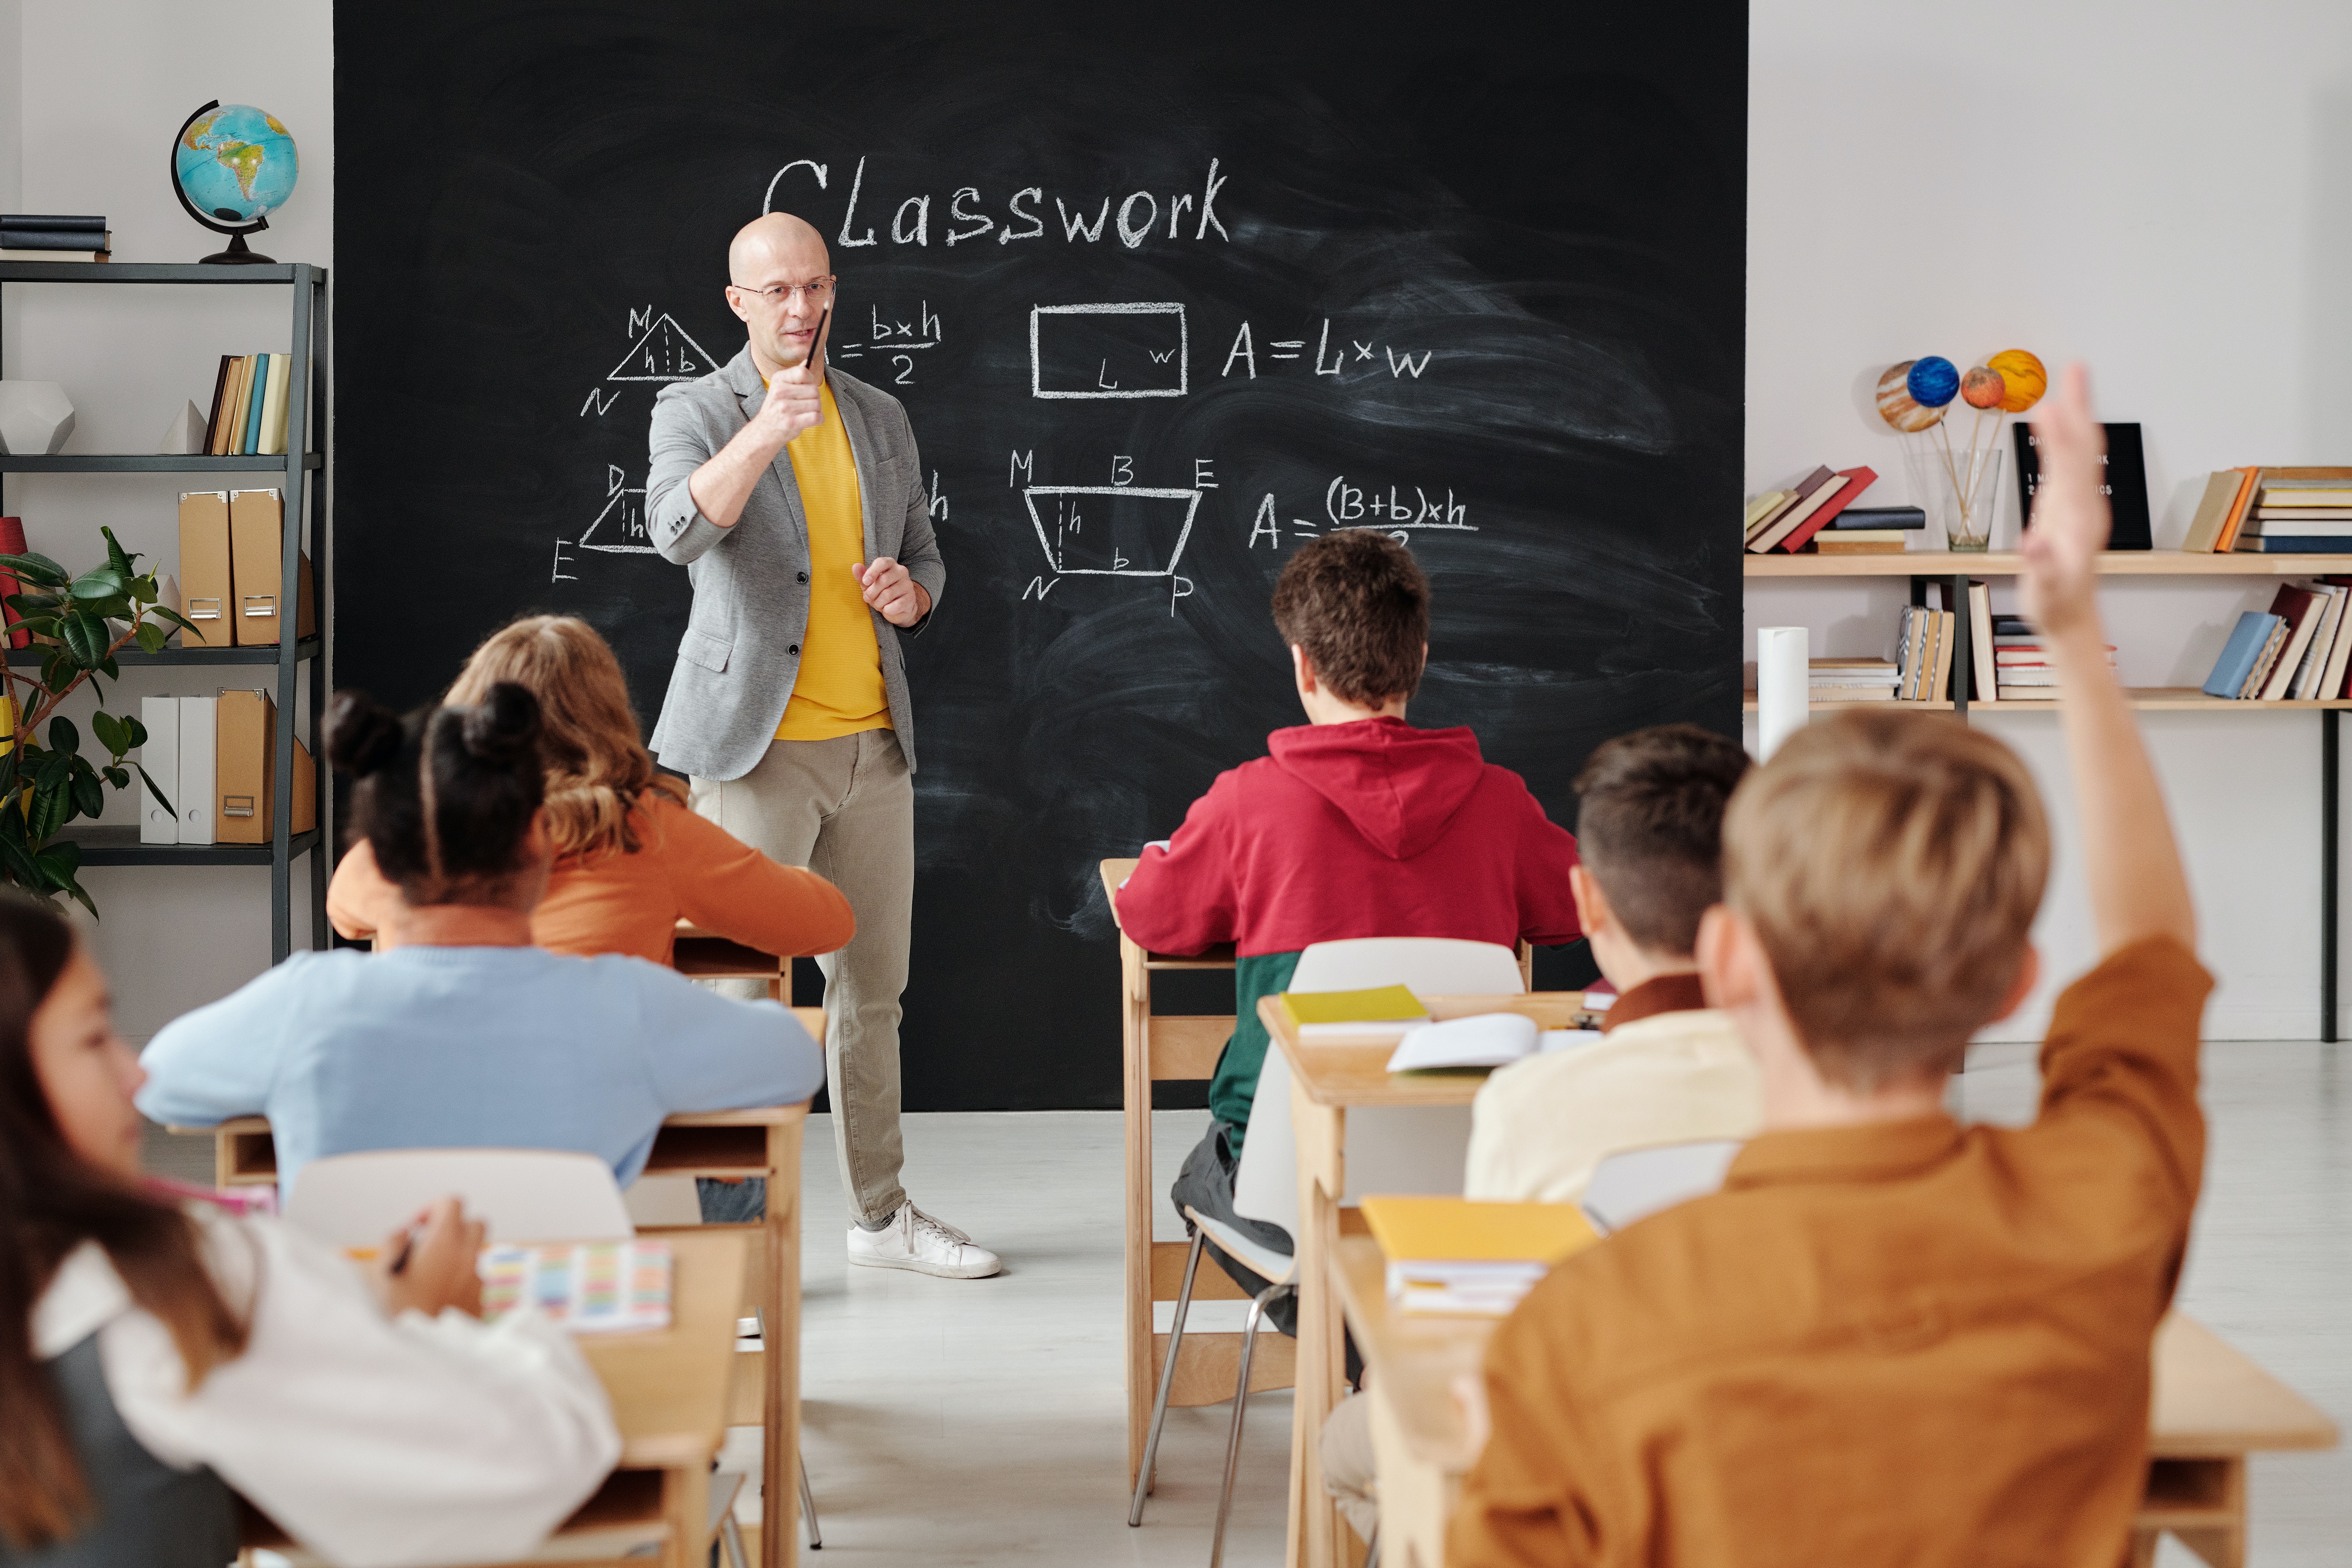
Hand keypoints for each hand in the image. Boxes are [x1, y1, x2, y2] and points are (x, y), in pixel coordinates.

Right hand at [367, 1197, 485, 1319]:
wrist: (424, 1353)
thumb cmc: (399, 1313)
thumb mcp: (381, 1274)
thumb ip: (391, 1244)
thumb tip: (405, 1232)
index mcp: (445, 1242)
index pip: (452, 1202)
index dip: (432, 1209)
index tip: (417, 1228)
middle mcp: (469, 1255)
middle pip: (473, 1223)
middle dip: (452, 1228)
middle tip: (428, 1247)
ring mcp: (480, 1276)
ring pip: (480, 1249)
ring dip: (461, 1252)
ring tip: (435, 1272)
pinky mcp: (485, 1297)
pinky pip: (481, 1275)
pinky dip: (466, 1275)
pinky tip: (445, 1293)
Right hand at [756, 361, 822, 444]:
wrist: (764, 430)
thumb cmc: (776, 407)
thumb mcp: (782, 386)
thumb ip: (797, 374)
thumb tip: (809, 361)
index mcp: (779, 379)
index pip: (803, 372)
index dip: (810, 380)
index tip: (806, 386)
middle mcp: (780, 392)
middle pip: (814, 390)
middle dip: (814, 398)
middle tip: (804, 403)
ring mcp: (785, 408)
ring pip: (817, 404)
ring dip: (816, 409)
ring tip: (805, 412)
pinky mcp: (792, 422)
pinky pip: (817, 417)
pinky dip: (818, 419)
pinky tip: (810, 419)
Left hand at [856, 557, 930, 626]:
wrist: (899, 607)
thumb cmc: (881, 592)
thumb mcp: (869, 584)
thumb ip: (862, 576)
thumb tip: (855, 567)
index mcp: (890, 564)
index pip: (881, 563)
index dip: (871, 572)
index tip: (865, 582)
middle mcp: (901, 571)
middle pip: (883, 580)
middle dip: (871, 592)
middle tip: (868, 598)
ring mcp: (908, 584)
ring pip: (888, 594)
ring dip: (878, 603)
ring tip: (878, 603)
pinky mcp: (911, 598)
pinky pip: (895, 605)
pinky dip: (887, 610)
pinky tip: (887, 608)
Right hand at [2016, 362, 2110, 641]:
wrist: (2072, 618)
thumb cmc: (2056, 605)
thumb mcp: (2046, 592)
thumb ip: (2043, 566)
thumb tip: (2036, 542)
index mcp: (2078, 519)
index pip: (2069, 467)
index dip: (2060, 436)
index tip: (2048, 407)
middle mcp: (2085, 504)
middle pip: (2084, 446)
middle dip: (2080, 406)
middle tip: (2076, 367)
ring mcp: (2080, 504)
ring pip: (2081, 451)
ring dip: (2077, 414)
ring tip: (2070, 382)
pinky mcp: (2070, 508)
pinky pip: (2070, 463)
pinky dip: (2065, 438)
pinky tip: (2057, 425)